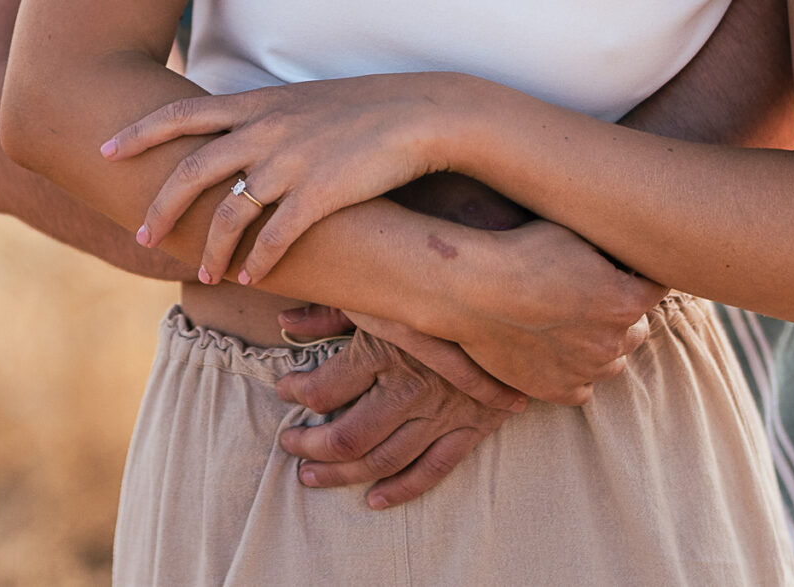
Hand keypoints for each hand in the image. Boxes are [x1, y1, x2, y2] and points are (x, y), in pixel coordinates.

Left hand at [104, 75, 466, 288]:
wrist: (418, 113)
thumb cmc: (360, 110)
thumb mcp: (299, 101)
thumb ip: (261, 116)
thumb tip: (229, 132)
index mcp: (256, 103)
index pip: (181, 113)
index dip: (138, 132)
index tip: (105, 150)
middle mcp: (265, 129)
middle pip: (191, 170)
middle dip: (160, 208)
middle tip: (140, 237)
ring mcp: (290, 161)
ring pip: (229, 212)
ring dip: (210, 249)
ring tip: (202, 275)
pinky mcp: (320, 193)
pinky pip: (275, 236)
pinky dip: (258, 260)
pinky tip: (250, 279)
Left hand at [275, 313, 522, 508]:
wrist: (509, 306)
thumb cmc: (435, 296)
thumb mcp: (381, 294)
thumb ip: (330, 311)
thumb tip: (285, 324)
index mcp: (384, 351)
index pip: (326, 389)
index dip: (297, 393)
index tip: (284, 389)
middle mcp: (409, 389)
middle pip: (349, 436)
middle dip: (311, 446)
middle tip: (289, 445)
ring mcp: (441, 414)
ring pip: (384, 459)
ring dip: (342, 474)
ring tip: (311, 476)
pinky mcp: (469, 428)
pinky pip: (433, 470)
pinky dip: (402, 490)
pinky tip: (375, 499)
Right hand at [436, 220, 665, 405]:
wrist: (471, 288)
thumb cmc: (519, 251)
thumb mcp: (573, 232)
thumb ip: (609, 247)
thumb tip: (628, 245)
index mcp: (625, 300)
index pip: (656, 289)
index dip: (641, 275)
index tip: (625, 268)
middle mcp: (612, 341)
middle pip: (638, 329)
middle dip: (623, 312)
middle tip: (594, 293)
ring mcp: (584, 370)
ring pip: (612, 363)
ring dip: (602, 345)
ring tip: (573, 324)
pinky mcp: (555, 389)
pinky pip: (582, 389)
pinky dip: (576, 373)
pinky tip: (558, 352)